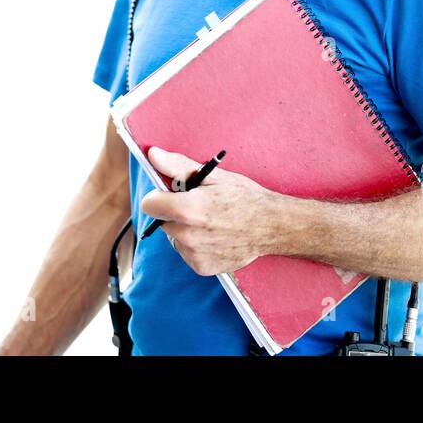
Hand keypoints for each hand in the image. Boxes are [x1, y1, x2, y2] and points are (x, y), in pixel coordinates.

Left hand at [139, 147, 284, 276]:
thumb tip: (153, 155)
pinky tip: (214, 236)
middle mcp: (188, 236)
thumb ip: (178, 166)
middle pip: (162, 221)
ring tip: (210, 222)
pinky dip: (195, 244)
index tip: (172, 194)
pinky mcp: (201, 267)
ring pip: (175, 237)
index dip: (159, 196)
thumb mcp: (214, 176)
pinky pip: (186, 252)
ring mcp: (194, 254)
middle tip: (200, 206)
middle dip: (174, 212)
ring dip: (185, 229)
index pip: (149, 205)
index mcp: (188, 209)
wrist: (272, 226)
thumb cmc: (245, 198)